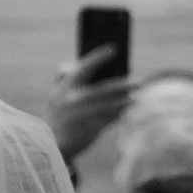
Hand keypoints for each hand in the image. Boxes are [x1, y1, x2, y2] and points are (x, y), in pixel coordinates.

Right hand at [46, 44, 134, 164]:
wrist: (53, 144)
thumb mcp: (54, 94)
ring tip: (137, 96)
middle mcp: (74, 100)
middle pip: (103, 90)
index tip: (113, 48)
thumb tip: (74, 62)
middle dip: (122, 84)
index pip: (84, 67)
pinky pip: (109, 120)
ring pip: (110, 106)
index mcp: (66, 87)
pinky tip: (127, 109)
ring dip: (125, 101)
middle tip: (139, 81)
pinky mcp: (90, 129)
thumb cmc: (57, 114)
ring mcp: (83, 115)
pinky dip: (119, 114)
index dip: (98, 57)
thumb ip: (63, 76)